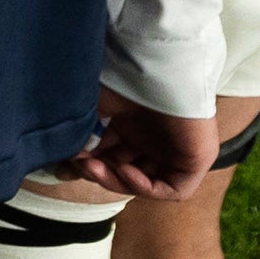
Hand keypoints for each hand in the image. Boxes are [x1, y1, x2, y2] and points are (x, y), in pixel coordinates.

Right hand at [63, 93, 211, 204]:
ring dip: (116, 181)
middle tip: (80, 166)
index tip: (66, 161)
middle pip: (125, 170)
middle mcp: (156, 139)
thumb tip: (63, 164)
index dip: (88, 162)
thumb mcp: (93, 112)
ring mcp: (177, 151)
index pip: (112, 155)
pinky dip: (144, 187)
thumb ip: (81, 140)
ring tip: (94, 168)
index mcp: (135, 125)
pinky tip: (124, 170)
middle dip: (99, 172)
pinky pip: (173, 189)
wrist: (156, 69)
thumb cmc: (124, 81)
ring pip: (146, 182)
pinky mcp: (196, 160)